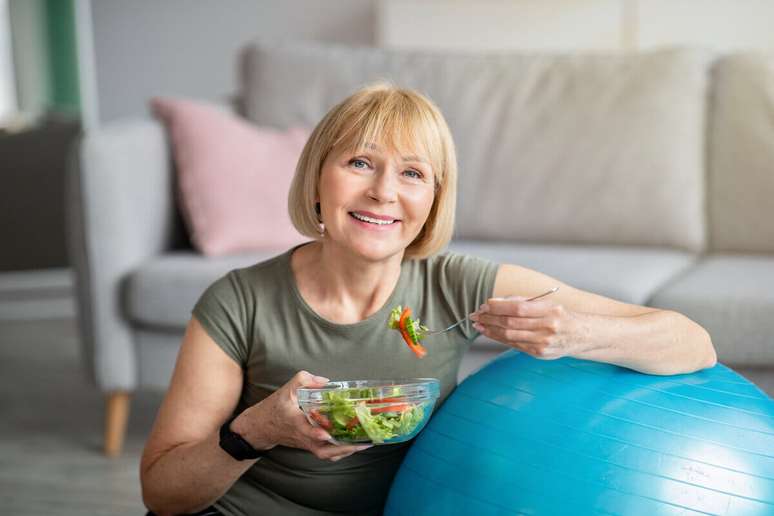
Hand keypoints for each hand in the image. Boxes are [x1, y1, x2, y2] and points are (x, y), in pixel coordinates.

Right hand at [232, 370, 371, 461]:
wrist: (261, 427)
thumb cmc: (274, 408)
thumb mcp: (286, 389)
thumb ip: (304, 380)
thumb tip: (326, 381)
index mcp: (294, 422)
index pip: (305, 431)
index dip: (316, 433)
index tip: (326, 434)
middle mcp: (302, 436)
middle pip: (322, 450)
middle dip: (343, 448)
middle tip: (361, 443)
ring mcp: (306, 444)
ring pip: (325, 454)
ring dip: (344, 452)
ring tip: (363, 444)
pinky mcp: (309, 446)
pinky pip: (325, 454)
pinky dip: (339, 452)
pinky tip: (352, 445)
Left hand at [470, 296, 583, 358]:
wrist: (581, 335)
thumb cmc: (560, 316)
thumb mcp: (547, 303)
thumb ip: (523, 301)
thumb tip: (495, 303)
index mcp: (550, 310)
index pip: (518, 308)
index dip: (498, 307)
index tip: (485, 305)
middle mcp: (547, 327)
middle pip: (511, 322)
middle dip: (490, 318)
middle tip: (476, 315)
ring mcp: (543, 342)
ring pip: (510, 335)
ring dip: (490, 330)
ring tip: (479, 325)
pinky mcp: (539, 353)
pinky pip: (514, 345)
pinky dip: (499, 339)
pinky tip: (490, 333)